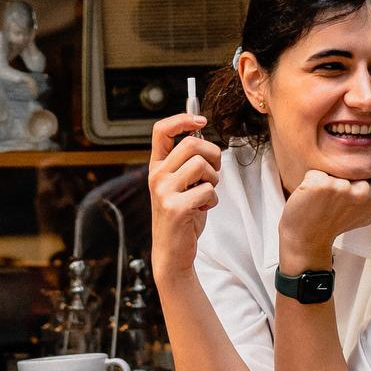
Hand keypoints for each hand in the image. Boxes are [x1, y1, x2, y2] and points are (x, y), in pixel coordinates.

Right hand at [148, 111, 221, 279]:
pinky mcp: (176, 208)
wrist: (172, 251)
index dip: (182, 119)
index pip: (161, 130)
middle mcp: (156, 176)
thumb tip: (202, 134)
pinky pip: (208, 190)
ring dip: (214, 179)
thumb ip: (187, 162)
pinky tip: (203, 208)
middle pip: (191, 143)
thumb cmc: (181, 216)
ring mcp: (164, 192)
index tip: (201, 120)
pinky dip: (212, 199)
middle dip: (213, 154)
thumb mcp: (180, 185)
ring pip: (202, 165)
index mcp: (157, 167)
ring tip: (206, 193)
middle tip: (214, 170)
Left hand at [279, 169, 370, 272]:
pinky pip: (314, 173)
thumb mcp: (366, 212)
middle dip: (341, 180)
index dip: (354, 183)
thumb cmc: (335, 224)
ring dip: (325, 181)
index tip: (346, 201)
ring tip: (323, 201)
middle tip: (333, 202)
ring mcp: (342, 187)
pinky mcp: (321, 184)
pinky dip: (309, 182)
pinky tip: (311, 199)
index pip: (369, 172)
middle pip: (351, 170)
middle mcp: (362, 191)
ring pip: (333, 170)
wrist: (309, 240)